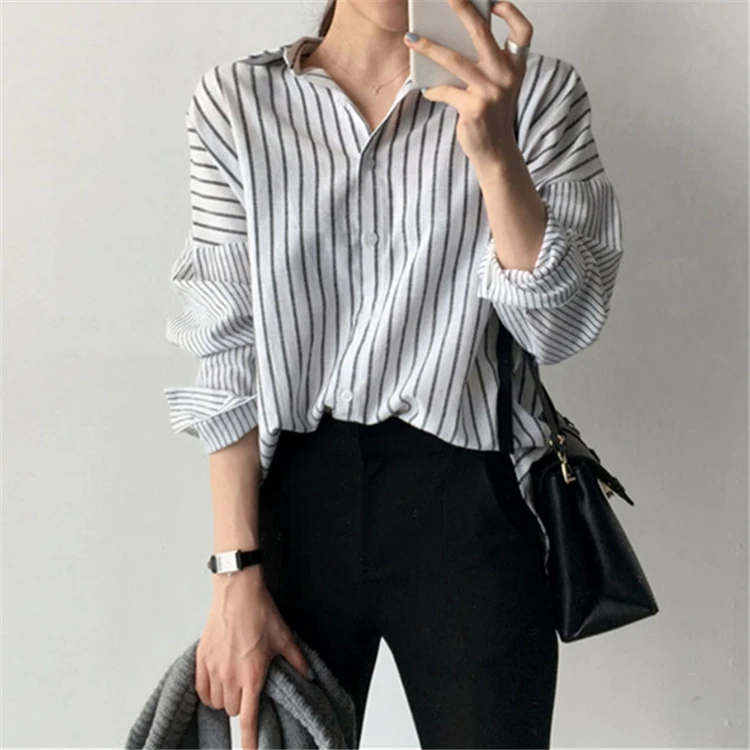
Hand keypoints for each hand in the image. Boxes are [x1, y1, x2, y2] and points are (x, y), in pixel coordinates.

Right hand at [196, 568, 311, 749]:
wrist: (237, 591)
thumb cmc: (260, 612)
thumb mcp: (284, 637)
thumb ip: (297, 661)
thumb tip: (309, 677)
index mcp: (252, 673)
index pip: (248, 717)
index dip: (249, 740)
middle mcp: (230, 675)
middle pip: (233, 710)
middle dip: (243, 706)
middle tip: (251, 690)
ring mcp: (213, 667)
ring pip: (217, 702)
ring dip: (227, 700)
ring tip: (236, 683)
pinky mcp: (201, 658)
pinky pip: (201, 690)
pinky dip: (209, 693)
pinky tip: (218, 684)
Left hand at [403, 0, 532, 164]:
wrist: (496, 153)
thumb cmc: (493, 117)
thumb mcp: (497, 87)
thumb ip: (486, 64)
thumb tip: (451, 40)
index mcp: (515, 67)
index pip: (522, 31)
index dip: (510, 13)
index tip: (495, 2)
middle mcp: (506, 76)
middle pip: (481, 33)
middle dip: (462, 9)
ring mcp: (491, 92)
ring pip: (454, 60)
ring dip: (429, 47)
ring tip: (411, 39)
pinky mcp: (474, 108)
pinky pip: (445, 90)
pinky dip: (433, 90)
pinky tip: (428, 90)